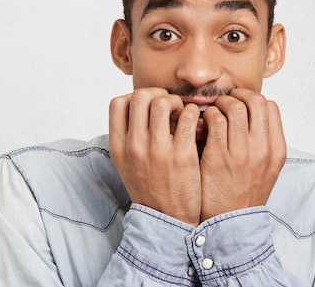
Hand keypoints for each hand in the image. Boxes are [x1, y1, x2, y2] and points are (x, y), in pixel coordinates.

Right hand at [109, 88, 201, 225]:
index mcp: (119, 147)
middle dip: (158, 94)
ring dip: (177, 101)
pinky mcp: (182, 155)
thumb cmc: (150, 188)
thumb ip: (127, 136)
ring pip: (163, 102)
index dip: (135, 96)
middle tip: (170, 105)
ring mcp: (158, 150)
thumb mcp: (126, 164)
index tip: (149, 105)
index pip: (118, 103)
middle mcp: (135, 146)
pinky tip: (196, 124)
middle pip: (141, 96)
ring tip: (183, 114)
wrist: (167, 219)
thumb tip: (137, 107)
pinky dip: (194, 113)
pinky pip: (189, 116)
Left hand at [199, 88, 286, 221]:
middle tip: (225, 100)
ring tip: (213, 111)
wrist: (230, 223)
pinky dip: (207, 115)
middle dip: (238, 95)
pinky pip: (215, 121)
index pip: (271, 107)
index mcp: (276, 150)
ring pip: (234, 106)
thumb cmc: (244, 193)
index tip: (242, 102)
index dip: (253, 99)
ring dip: (220, 103)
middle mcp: (262, 149)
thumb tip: (253, 115)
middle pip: (255, 101)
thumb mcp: (266, 168)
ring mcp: (241, 153)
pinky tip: (202, 124)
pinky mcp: (218, 158)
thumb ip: (264, 142)